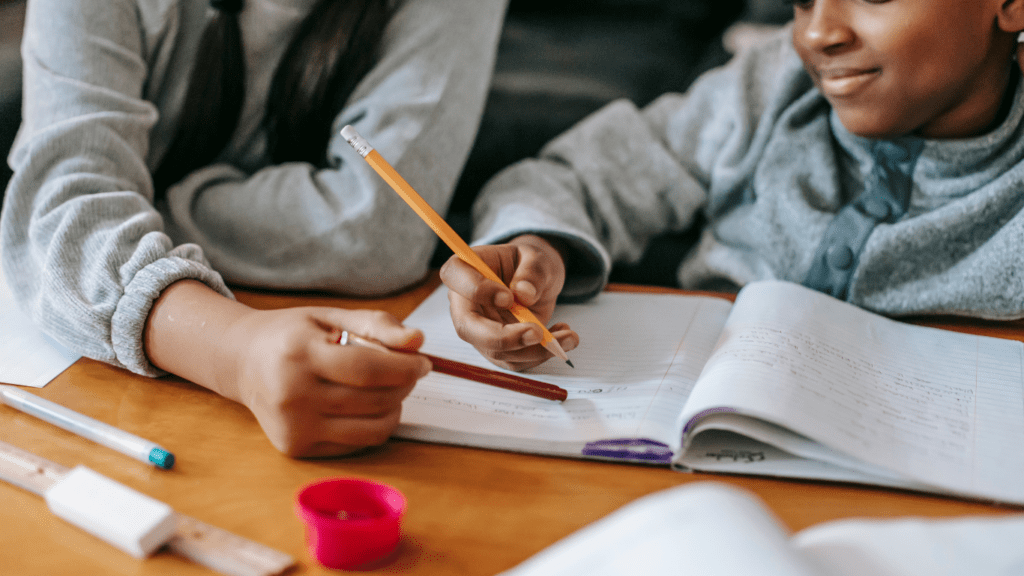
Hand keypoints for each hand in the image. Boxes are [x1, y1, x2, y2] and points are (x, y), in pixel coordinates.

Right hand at [226, 307, 430, 456]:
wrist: (244, 362)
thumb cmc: (292, 335)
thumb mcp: (331, 316)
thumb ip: (376, 325)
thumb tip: (416, 341)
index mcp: (298, 354)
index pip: (366, 368)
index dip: (404, 367)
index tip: (423, 362)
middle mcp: (291, 394)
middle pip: (372, 400)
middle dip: (404, 386)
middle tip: (409, 371)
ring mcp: (292, 426)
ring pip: (371, 428)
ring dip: (394, 408)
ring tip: (390, 388)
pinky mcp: (296, 447)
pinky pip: (357, 443)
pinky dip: (374, 425)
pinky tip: (367, 405)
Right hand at [439, 234, 578, 370]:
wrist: (537, 280)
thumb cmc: (529, 263)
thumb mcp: (537, 257)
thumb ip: (532, 271)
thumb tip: (524, 294)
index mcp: (465, 269)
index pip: (455, 278)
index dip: (477, 290)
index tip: (508, 297)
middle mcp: (465, 303)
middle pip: (468, 328)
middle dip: (503, 338)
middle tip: (538, 333)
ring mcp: (479, 330)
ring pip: (496, 352)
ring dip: (534, 351)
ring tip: (568, 337)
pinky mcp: (498, 349)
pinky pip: (515, 361)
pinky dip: (541, 355)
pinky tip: (560, 337)